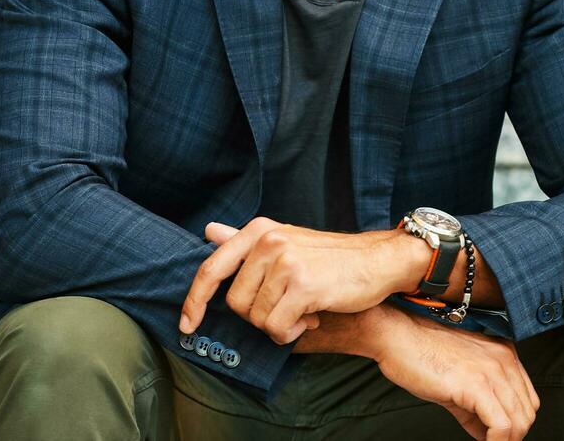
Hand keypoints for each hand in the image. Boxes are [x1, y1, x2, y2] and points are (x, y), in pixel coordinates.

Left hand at [178, 217, 420, 344]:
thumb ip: (245, 243)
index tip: (186, 326)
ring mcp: (285, 262)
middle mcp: (267, 241)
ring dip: (278, 326)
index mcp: (258, 230)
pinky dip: (290, 334)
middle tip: (285, 309)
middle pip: (235, 303)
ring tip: (302, 312)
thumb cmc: (329, 259)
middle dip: (257, 317)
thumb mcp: (284, 242)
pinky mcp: (303, 286)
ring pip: (257, 319)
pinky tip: (309, 321)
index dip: (194, 300)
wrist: (376, 262)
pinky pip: (277, 328)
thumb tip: (208, 232)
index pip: (211, 268)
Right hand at [374, 307, 538, 440]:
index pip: (527, 399)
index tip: (498, 436)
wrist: (396, 336)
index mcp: (502, 354)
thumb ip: (476, 407)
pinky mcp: (476, 385)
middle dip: (512, 436)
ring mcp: (491, 371)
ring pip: (519, 422)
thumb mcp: (458, 378)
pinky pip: (501, 426)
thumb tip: (486, 433)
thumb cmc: (419, 351)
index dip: (515, 423)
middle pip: (526, 413)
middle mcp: (502, 360)